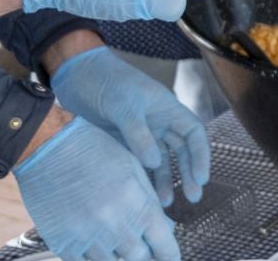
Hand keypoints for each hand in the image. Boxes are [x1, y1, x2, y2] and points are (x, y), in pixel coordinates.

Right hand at [13, 117, 181, 260]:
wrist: (49, 148)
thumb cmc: (97, 152)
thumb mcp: (134, 170)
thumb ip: (151, 202)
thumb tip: (166, 229)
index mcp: (137, 204)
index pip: (164, 244)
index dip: (170, 255)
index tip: (172, 258)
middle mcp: (114, 225)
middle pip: (140, 257)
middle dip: (148, 257)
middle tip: (148, 253)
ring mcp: (87, 237)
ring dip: (121, 257)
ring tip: (123, 247)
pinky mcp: (62, 243)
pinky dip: (95, 259)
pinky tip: (100, 248)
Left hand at [49, 47, 210, 207]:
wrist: (76, 74)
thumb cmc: (106, 81)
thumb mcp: (123, 105)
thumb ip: (139, 134)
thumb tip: (155, 163)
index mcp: (167, 108)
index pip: (194, 133)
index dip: (201, 155)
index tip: (201, 178)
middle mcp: (158, 121)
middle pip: (181, 150)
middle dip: (188, 173)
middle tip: (192, 198)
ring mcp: (140, 132)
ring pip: (160, 160)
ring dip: (165, 180)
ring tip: (163, 203)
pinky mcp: (122, 141)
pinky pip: (138, 162)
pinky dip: (142, 177)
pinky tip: (142, 194)